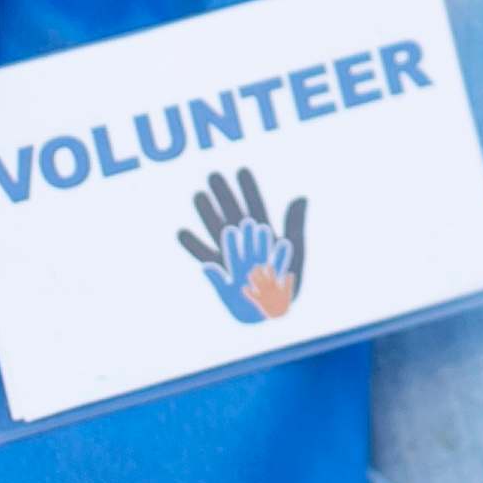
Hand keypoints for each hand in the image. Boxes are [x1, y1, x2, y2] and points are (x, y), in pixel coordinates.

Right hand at [174, 166, 309, 324]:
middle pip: (233, 213)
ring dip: (208, 214)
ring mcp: (231, 255)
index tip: (241, 170)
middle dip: (224, 195)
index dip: (249, 189)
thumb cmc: (288, 282)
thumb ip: (295, 224)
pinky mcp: (220, 273)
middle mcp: (245, 241)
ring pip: (217, 230)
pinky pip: (205, 257)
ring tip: (198, 195)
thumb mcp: (295, 251)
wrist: (274, 313)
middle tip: (213, 175)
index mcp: (264, 235)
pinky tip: (181, 232)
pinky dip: (193, 246)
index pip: (256, 206)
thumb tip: (300, 197)